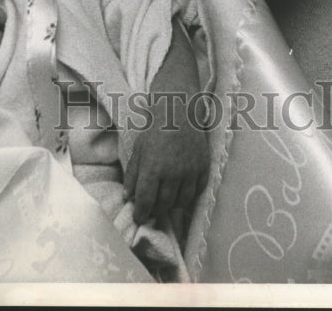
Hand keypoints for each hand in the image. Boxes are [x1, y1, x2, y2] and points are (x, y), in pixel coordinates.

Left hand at [123, 92, 209, 224]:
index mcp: (153, 169)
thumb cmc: (155, 131)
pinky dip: (188, 196)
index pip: (146, 202)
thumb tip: (128, 198)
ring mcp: (190, 172)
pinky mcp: (203, 168)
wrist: (179, 113)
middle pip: (164, 204)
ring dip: (172, 206)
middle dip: (155, 211)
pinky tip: (181, 194)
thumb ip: (132, 175)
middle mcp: (172, 173)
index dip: (141, 214)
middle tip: (152, 211)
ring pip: (181, 202)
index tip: (139, 218)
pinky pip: (197, 192)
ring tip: (166, 203)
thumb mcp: (138, 151)